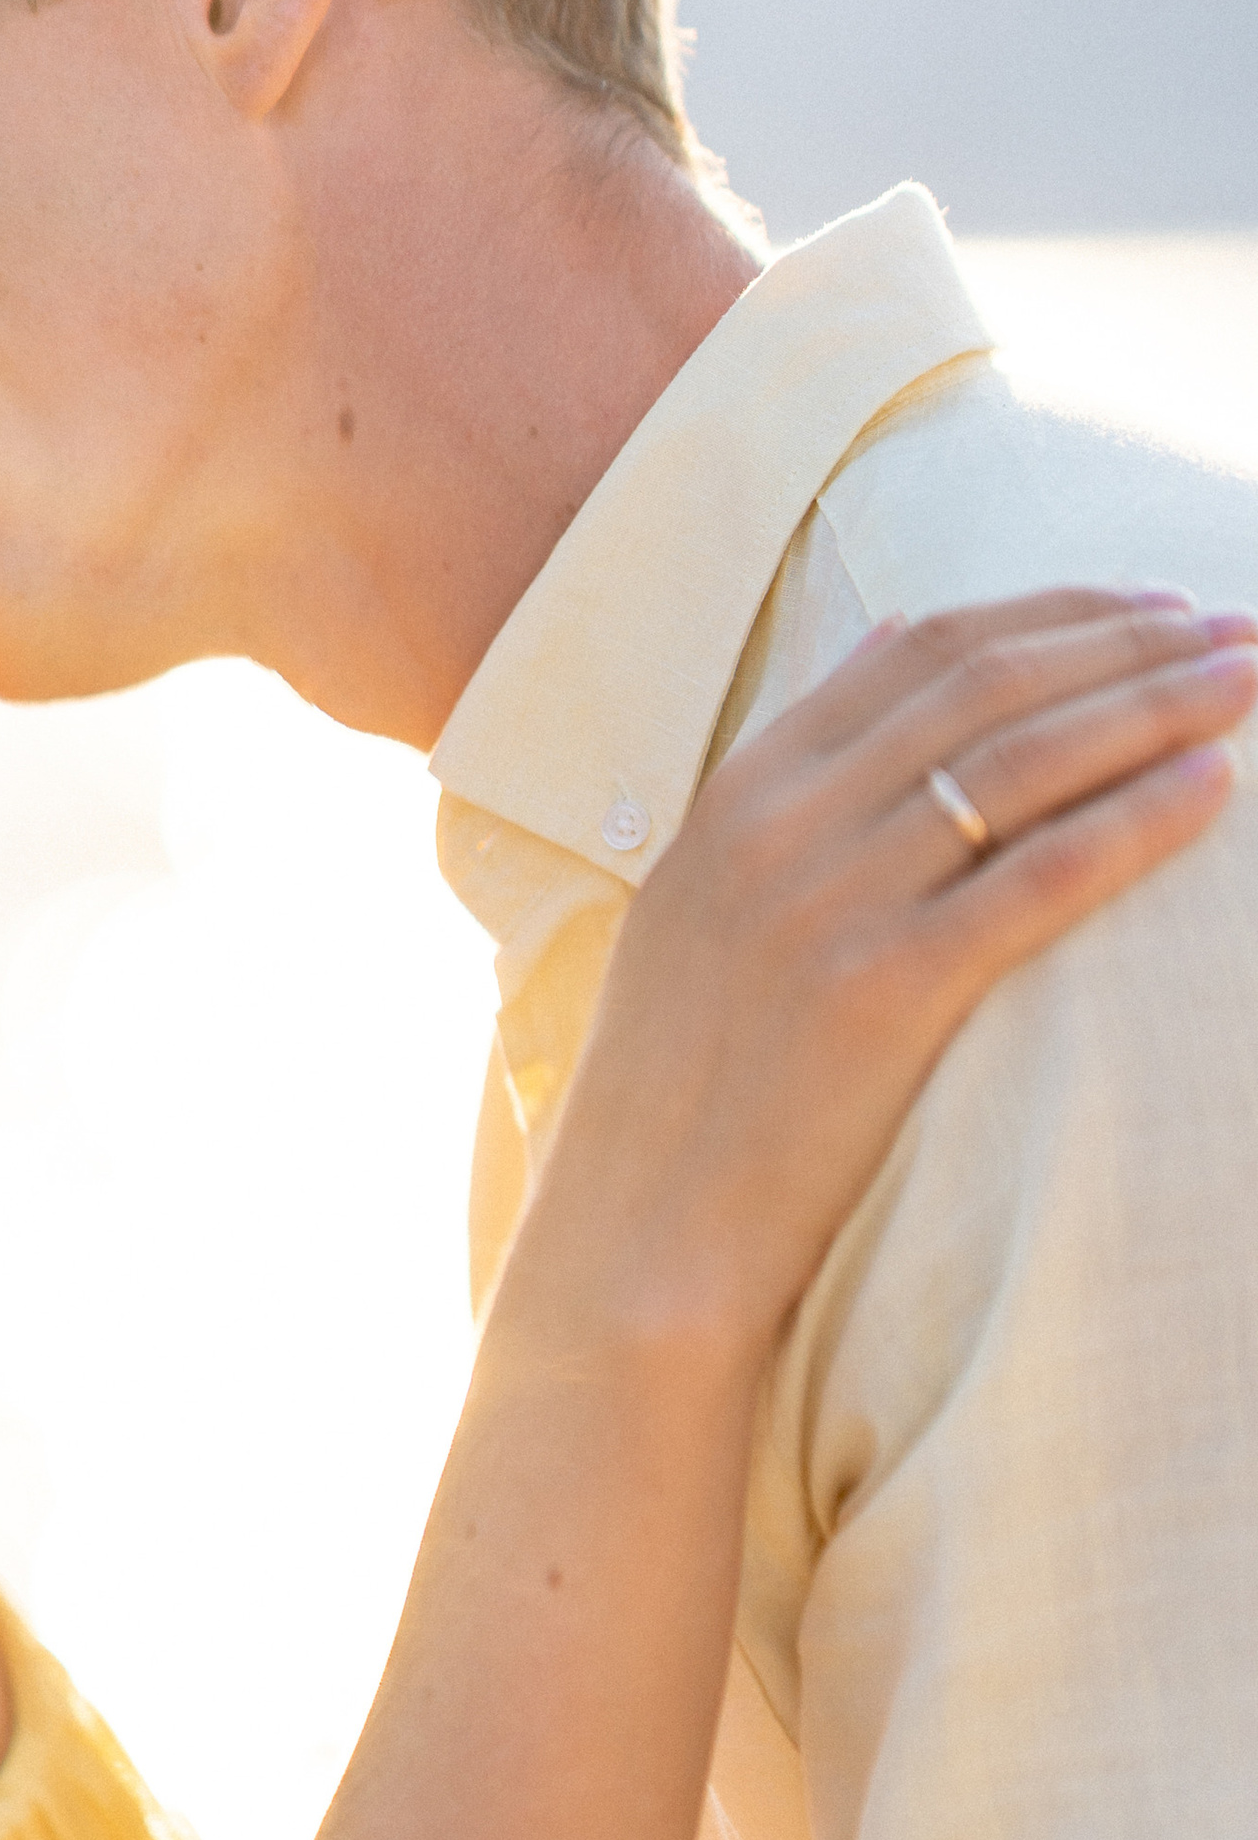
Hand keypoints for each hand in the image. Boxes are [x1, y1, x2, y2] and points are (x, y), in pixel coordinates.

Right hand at [516, 589, 1255, 1367]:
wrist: (641, 1230)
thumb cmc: (687, 1085)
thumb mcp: (703, 901)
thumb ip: (792, 776)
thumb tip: (884, 637)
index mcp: (737, 795)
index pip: (918, 650)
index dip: (1054, 614)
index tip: (1154, 609)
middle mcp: (776, 829)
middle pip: (983, 687)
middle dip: (1129, 644)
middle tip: (1240, 632)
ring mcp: (825, 906)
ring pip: (1021, 762)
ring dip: (1155, 708)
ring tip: (1249, 684)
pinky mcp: (880, 993)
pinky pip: (1035, 879)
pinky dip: (1134, 821)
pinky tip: (1212, 792)